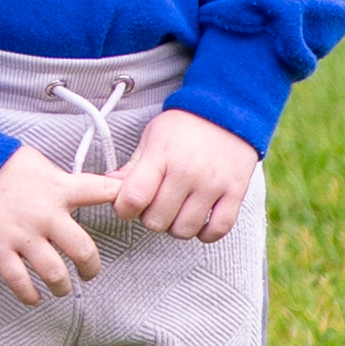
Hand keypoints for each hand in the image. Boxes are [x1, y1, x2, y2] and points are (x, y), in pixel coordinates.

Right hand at [0, 142, 118, 305]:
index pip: (102, 192)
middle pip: (83, 251)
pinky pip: (18, 280)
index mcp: (59, 189)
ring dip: (62, 286)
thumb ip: (61, 181)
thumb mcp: (39, 163)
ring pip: (54, 272)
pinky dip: (29, 295)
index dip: (122, 200)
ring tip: (62, 288)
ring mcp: (22, 234)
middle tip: (89, 273)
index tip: (131, 211)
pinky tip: (34, 298)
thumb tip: (79, 191)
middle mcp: (46, 215)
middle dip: (90, 268)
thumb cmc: (0, 161)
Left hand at [114, 109, 259, 242]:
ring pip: (185, 229)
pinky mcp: (235, 193)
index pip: (133, 198)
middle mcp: (187, 173)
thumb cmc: (184, 126)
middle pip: (157, 220)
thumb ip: (131, 166)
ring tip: (175, 212)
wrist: (227, 111)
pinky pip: (218, 229)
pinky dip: (205, 234)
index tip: (127, 206)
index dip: (124, 209)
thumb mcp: (151, 137)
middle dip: (149, 218)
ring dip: (175, 227)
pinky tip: (198, 222)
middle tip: (153, 206)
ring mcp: (213, 184)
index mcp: (161, 156)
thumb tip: (109, 186)